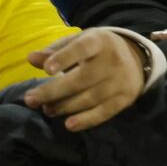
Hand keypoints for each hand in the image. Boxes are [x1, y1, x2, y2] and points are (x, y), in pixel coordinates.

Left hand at [23, 30, 146, 130]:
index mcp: (99, 41)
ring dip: (65, 106)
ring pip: (90, 97)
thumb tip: (31, 58)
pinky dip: (86, 120)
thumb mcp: (78, 42)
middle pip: (81, 78)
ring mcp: (120, 81)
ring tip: (46, 109)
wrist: (136, 58)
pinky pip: (104, 112)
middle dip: (53, 91)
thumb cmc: (96, 49)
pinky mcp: (125, 99)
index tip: (46, 70)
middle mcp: (113, 60)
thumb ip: (54, 50)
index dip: (64, 58)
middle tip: (30, 99)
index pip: (81, 48)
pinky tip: (69, 125)